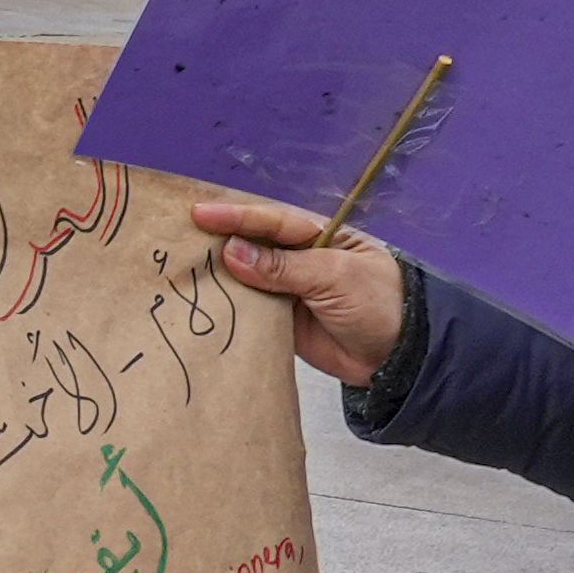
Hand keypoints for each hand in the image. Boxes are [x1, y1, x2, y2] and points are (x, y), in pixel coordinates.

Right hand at [183, 193, 413, 384]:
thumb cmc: (378, 302)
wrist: (398, 358)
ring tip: (177, 268)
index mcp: (319, 236)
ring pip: (246, 277)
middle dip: (218, 240)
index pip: (272, 221)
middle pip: (253, 245)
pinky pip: (250, 309)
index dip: (236, 216)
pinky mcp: (282, 321)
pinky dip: (228, 306)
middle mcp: (299, 259)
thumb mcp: (334, 277)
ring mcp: (289, 291)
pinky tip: (200, 302)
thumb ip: (283, 267)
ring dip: (218, 274)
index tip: (198, 214)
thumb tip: (231, 252)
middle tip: (174, 236)